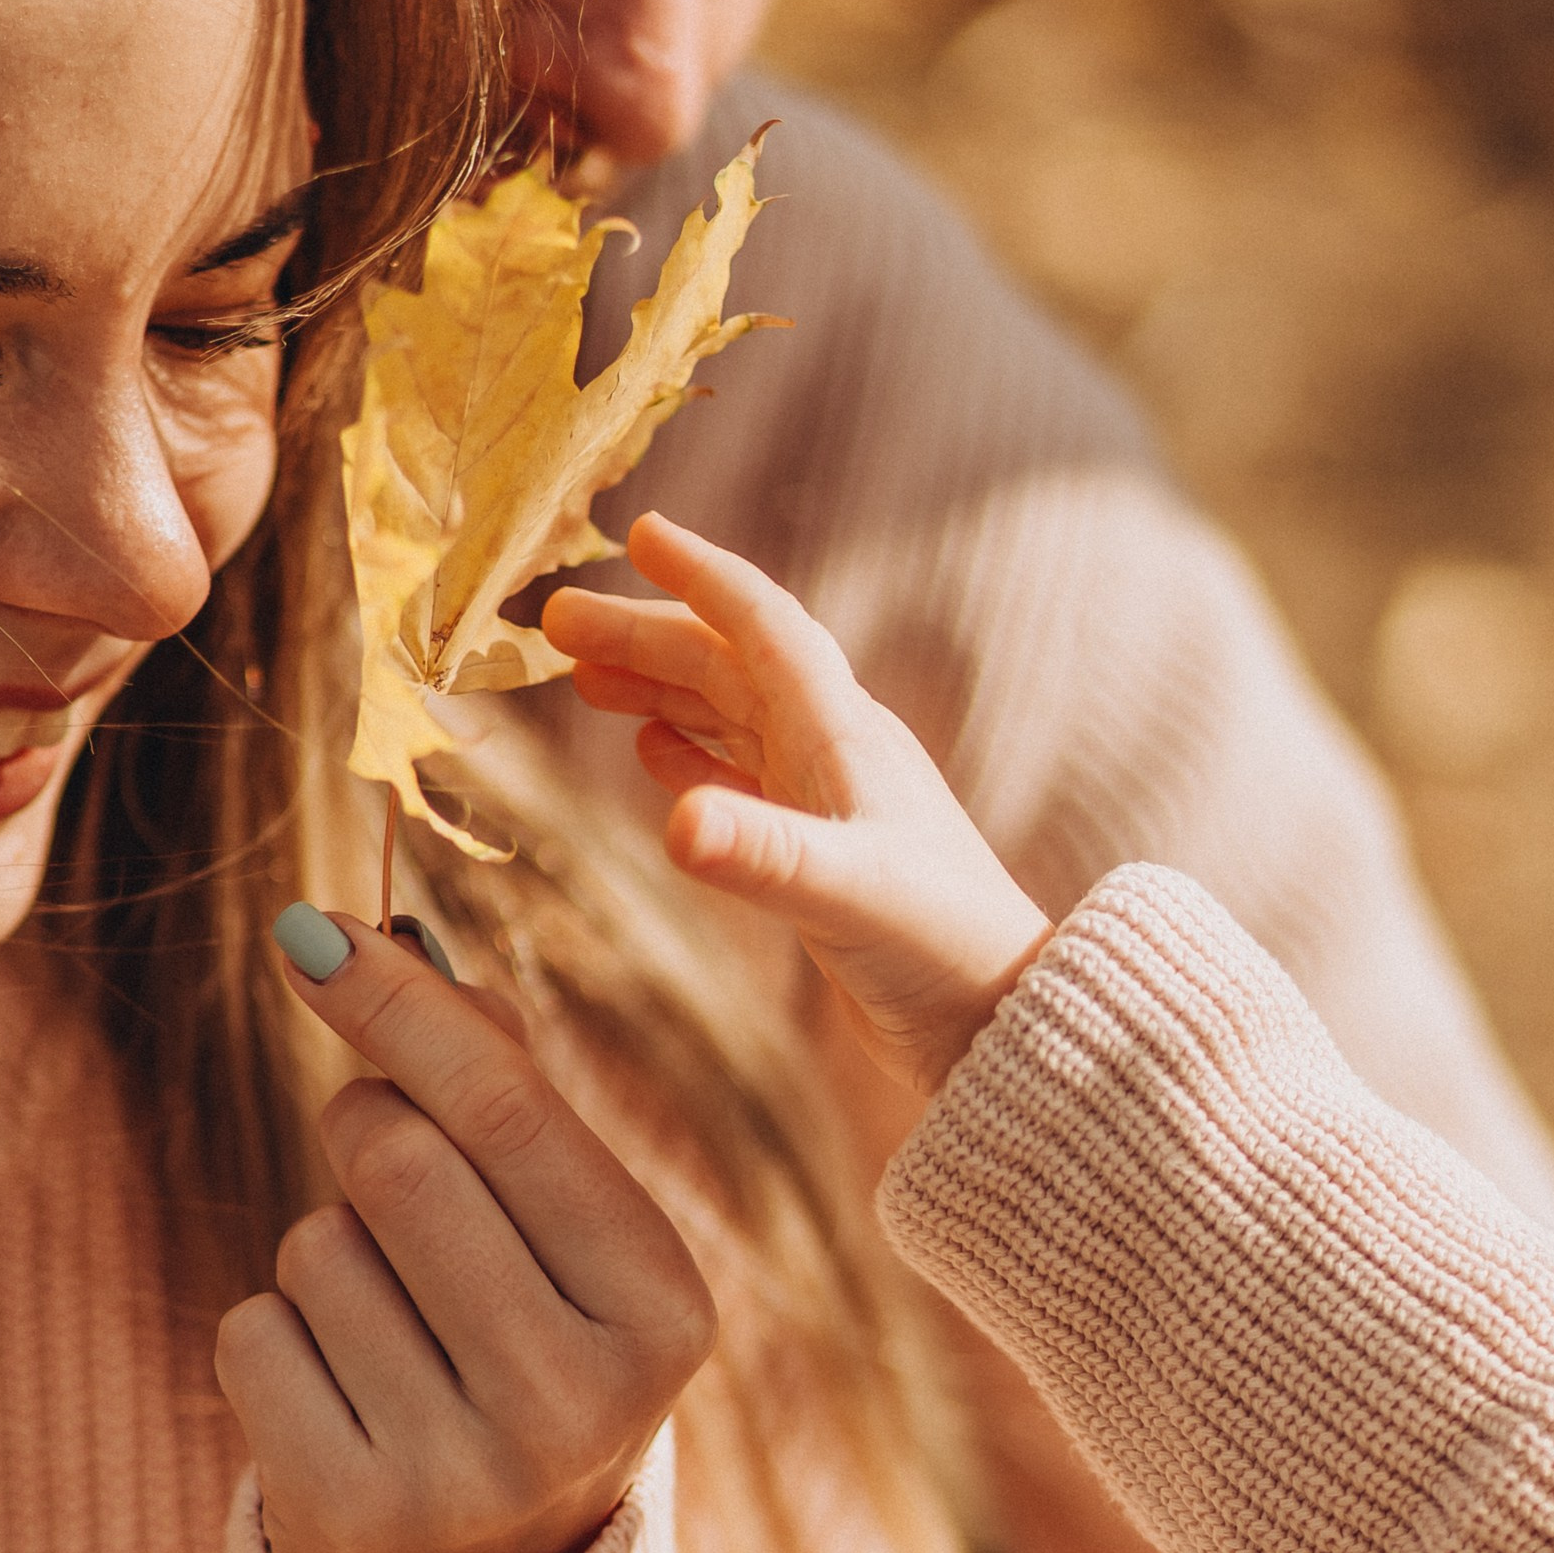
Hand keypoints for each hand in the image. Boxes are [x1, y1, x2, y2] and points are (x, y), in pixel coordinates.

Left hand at [216, 911, 716, 1552]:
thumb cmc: (519, 1345)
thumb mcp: (557, 1231)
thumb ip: (500, 1080)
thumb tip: (399, 941)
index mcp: (662, 1307)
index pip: (507, 1110)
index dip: (396, 1006)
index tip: (309, 930)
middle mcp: (582, 1402)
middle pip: (399, 1163)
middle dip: (366, 1130)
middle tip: (385, 1174)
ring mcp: (469, 1473)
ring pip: (317, 1247)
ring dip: (325, 1255)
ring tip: (389, 1331)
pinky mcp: (354, 1516)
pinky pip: (254, 1335)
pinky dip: (273, 1341)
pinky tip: (339, 1399)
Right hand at [544, 514, 1052, 1095]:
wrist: (999, 1021)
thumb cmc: (940, 948)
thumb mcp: (846, 894)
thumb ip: (761, 856)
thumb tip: (676, 823)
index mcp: (840, 734)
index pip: (761, 626)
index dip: (700, 575)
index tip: (640, 531)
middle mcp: (833, 751)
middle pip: (726, 666)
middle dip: (644, 636)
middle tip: (555, 623)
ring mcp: (826, 800)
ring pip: (727, 715)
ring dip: (657, 688)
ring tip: (584, 677)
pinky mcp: (819, 851)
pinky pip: (741, 775)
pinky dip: (690, 753)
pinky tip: (652, 753)